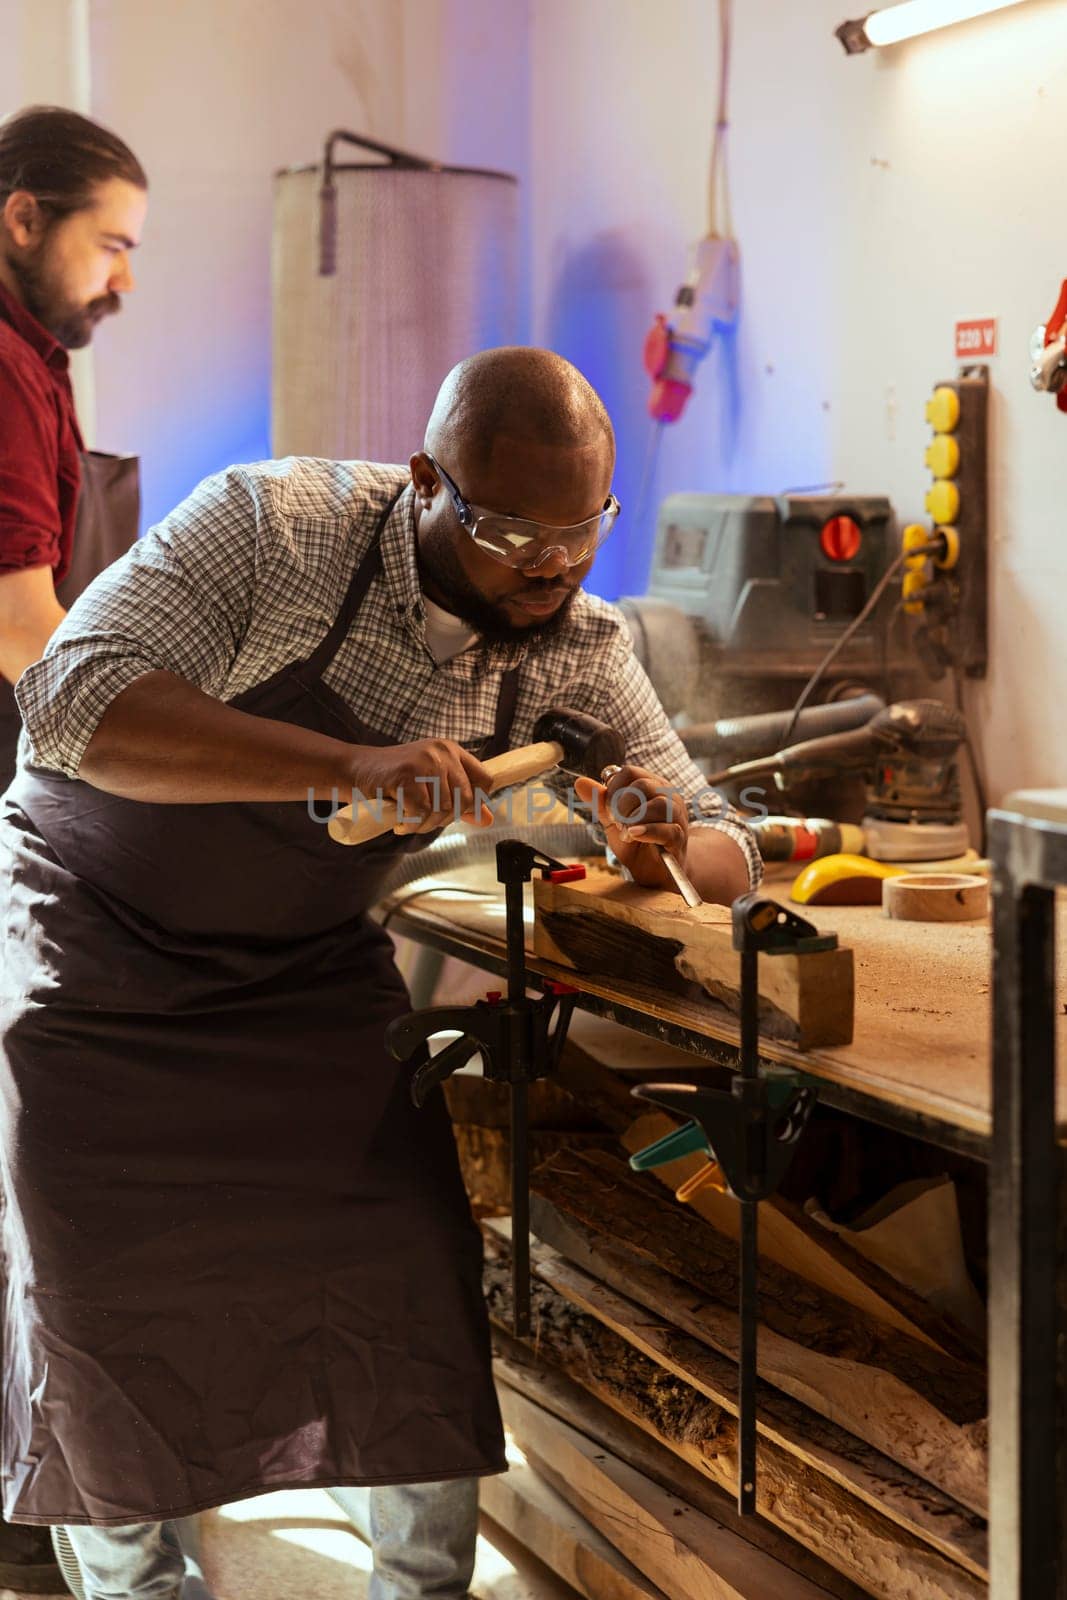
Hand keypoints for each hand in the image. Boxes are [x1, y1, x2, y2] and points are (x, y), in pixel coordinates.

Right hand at [345, 739, 494, 833]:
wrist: (355, 770)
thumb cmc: (394, 781)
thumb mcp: (431, 787)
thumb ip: (459, 802)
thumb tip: (487, 820)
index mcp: (452, 751)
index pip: (485, 780)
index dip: (474, 803)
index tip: (452, 812)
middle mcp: (443, 752)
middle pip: (465, 800)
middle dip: (444, 819)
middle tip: (422, 819)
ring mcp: (425, 761)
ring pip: (443, 809)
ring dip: (425, 824)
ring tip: (409, 820)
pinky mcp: (407, 774)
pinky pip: (422, 812)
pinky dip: (411, 824)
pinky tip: (400, 821)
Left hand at [574, 764, 689, 889]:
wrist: (656, 871)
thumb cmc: (637, 843)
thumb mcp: (613, 821)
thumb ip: (600, 802)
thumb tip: (580, 782)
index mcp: (652, 786)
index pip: (630, 772)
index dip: (613, 788)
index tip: (609, 808)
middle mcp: (668, 796)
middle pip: (643, 785)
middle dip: (622, 804)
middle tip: (617, 822)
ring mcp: (677, 816)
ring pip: (659, 804)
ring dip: (634, 818)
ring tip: (626, 832)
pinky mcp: (679, 838)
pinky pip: (666, 829)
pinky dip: (647, 830)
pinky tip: (633, 834)